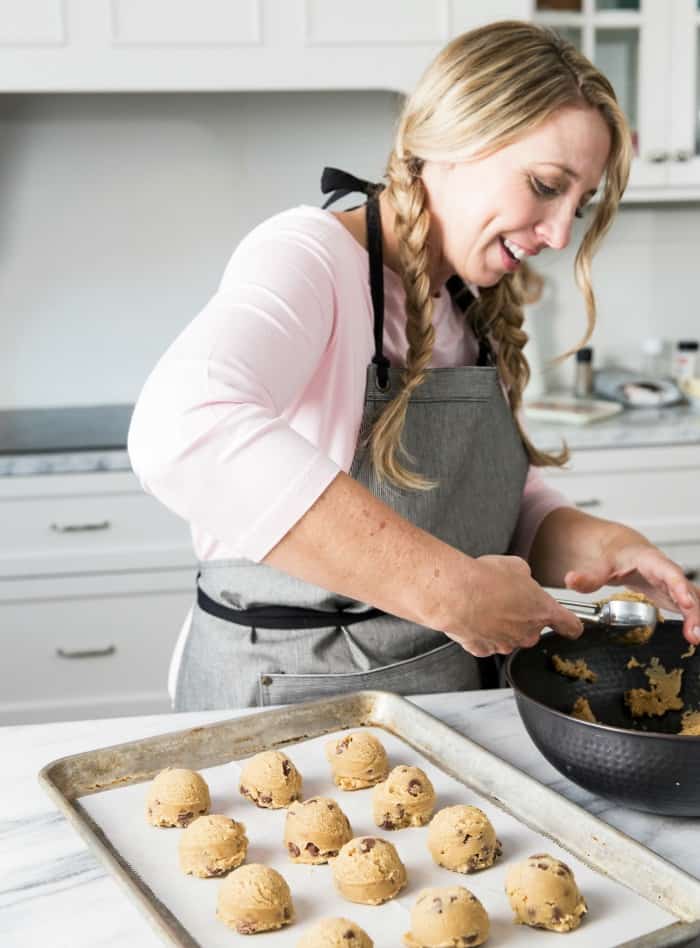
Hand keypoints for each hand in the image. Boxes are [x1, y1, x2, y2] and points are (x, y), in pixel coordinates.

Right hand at [442, 554, 582, 657]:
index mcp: (543, 611)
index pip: (571, 626)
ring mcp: (505, 644)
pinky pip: (487, 641)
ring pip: (509, 636)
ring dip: (501, 623)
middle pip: (534, 629)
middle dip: (523, 617)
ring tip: (484, 603)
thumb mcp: (515, 566)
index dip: (571, 625)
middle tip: (507, 599)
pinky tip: (473, 614)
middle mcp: (527, 633)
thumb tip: (521, 578)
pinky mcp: (483, 649)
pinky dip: (482, 631)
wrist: (455, 593)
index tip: (570, 625)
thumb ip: (525, 577)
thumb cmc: (484, 579)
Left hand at [564, 541, 699, 644]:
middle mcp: (668, 572)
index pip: (668, 572)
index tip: (686, 603)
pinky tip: (695, 637)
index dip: (678, 587)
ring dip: (697, 619)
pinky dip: (695, 621)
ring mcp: (673, 585)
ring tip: (697, 639)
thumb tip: (570, 580)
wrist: (624, 548)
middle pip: (686, 590)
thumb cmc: (616, 554)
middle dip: (694, 611)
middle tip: (695, 633)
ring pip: (693, 600)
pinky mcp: (674, 596)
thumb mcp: (600, 564)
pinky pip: (690, 609)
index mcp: (650, 560)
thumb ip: (588, 576)